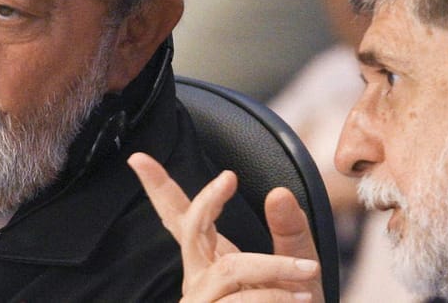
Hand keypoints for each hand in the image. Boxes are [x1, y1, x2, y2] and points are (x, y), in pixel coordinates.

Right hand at [128, 153, 322, 301]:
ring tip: (309, 270)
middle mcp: (199, 277)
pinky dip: (274, 296)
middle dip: (207, 201)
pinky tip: (299, 299)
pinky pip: (240, 301)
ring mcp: (201, 301)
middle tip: (227, 177)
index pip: (181, 217)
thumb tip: (278, 192)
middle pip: (190, 230)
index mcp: (212, 257)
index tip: (138, 158)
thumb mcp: (299, 265)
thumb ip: (289, 230)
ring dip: (273, 267)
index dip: (157, 187)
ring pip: (228, 269)